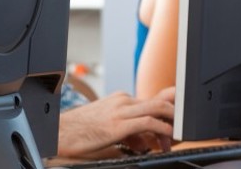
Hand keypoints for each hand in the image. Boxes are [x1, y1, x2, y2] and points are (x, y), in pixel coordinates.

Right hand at [57, 88, 173, 158]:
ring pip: (159, 108)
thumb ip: (129, 131)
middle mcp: (123, 100)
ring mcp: (121, 110)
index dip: (170, 109)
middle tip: (181, 131)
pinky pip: (149, 122)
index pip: (153, 99)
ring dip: (173, 123)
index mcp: (120, 99)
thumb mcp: (108, 126)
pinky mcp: (119, 124)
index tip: (176, 124)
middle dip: (176, 115)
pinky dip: (163, 130)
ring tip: (175, 139)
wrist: (60, 132)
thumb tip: (143, 142)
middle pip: (161, 100)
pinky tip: (167, 140)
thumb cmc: (81, 131)